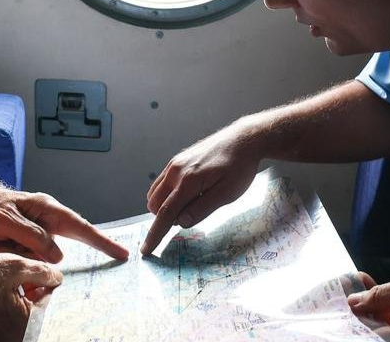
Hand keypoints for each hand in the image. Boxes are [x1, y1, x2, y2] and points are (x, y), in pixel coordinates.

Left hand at [0, 171, 128, 261]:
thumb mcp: (8, 222)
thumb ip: (33, 237)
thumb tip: (58, 255)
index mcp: (48, 209)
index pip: (81, 227)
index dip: (102, 242)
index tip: (122, 253)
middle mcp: (49, 219)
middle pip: (69, 241)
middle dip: (64, 252)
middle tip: (96, 259)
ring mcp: (41, 230)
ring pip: (44, 255)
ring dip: (23, 254)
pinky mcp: (30, 241)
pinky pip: (32, 256)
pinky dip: (18, 257)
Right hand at [0, 251, 60, 341]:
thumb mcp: (14, 266)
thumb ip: (42, 272)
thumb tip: (56, 277)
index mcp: (24, 325)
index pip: (46, 304)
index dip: (42, 283)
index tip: (33, 270)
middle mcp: (12, 338)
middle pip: (32, 313)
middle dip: (30, 291)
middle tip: (18, 274)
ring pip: (17, 316)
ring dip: (17, 297)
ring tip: (3, 279)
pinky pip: (1, 322)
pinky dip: (2, 306)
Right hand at [141, 121, 262, 254]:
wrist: (244, 139)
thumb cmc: (239, 167)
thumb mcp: (227, 193)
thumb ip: (202, 208)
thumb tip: (181, 223)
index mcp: (188, 181)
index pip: (165, 214)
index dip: (155, 234)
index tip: (145, 250)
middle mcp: (176, 171)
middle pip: (156, 205)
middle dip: (165, 218)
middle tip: (192, 216)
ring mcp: (175, 163)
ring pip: (155, 193)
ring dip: (165, 206)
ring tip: (192, 204)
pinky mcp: (178, 160)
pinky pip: (161, 182)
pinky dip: (167, 194)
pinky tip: (188, 193)